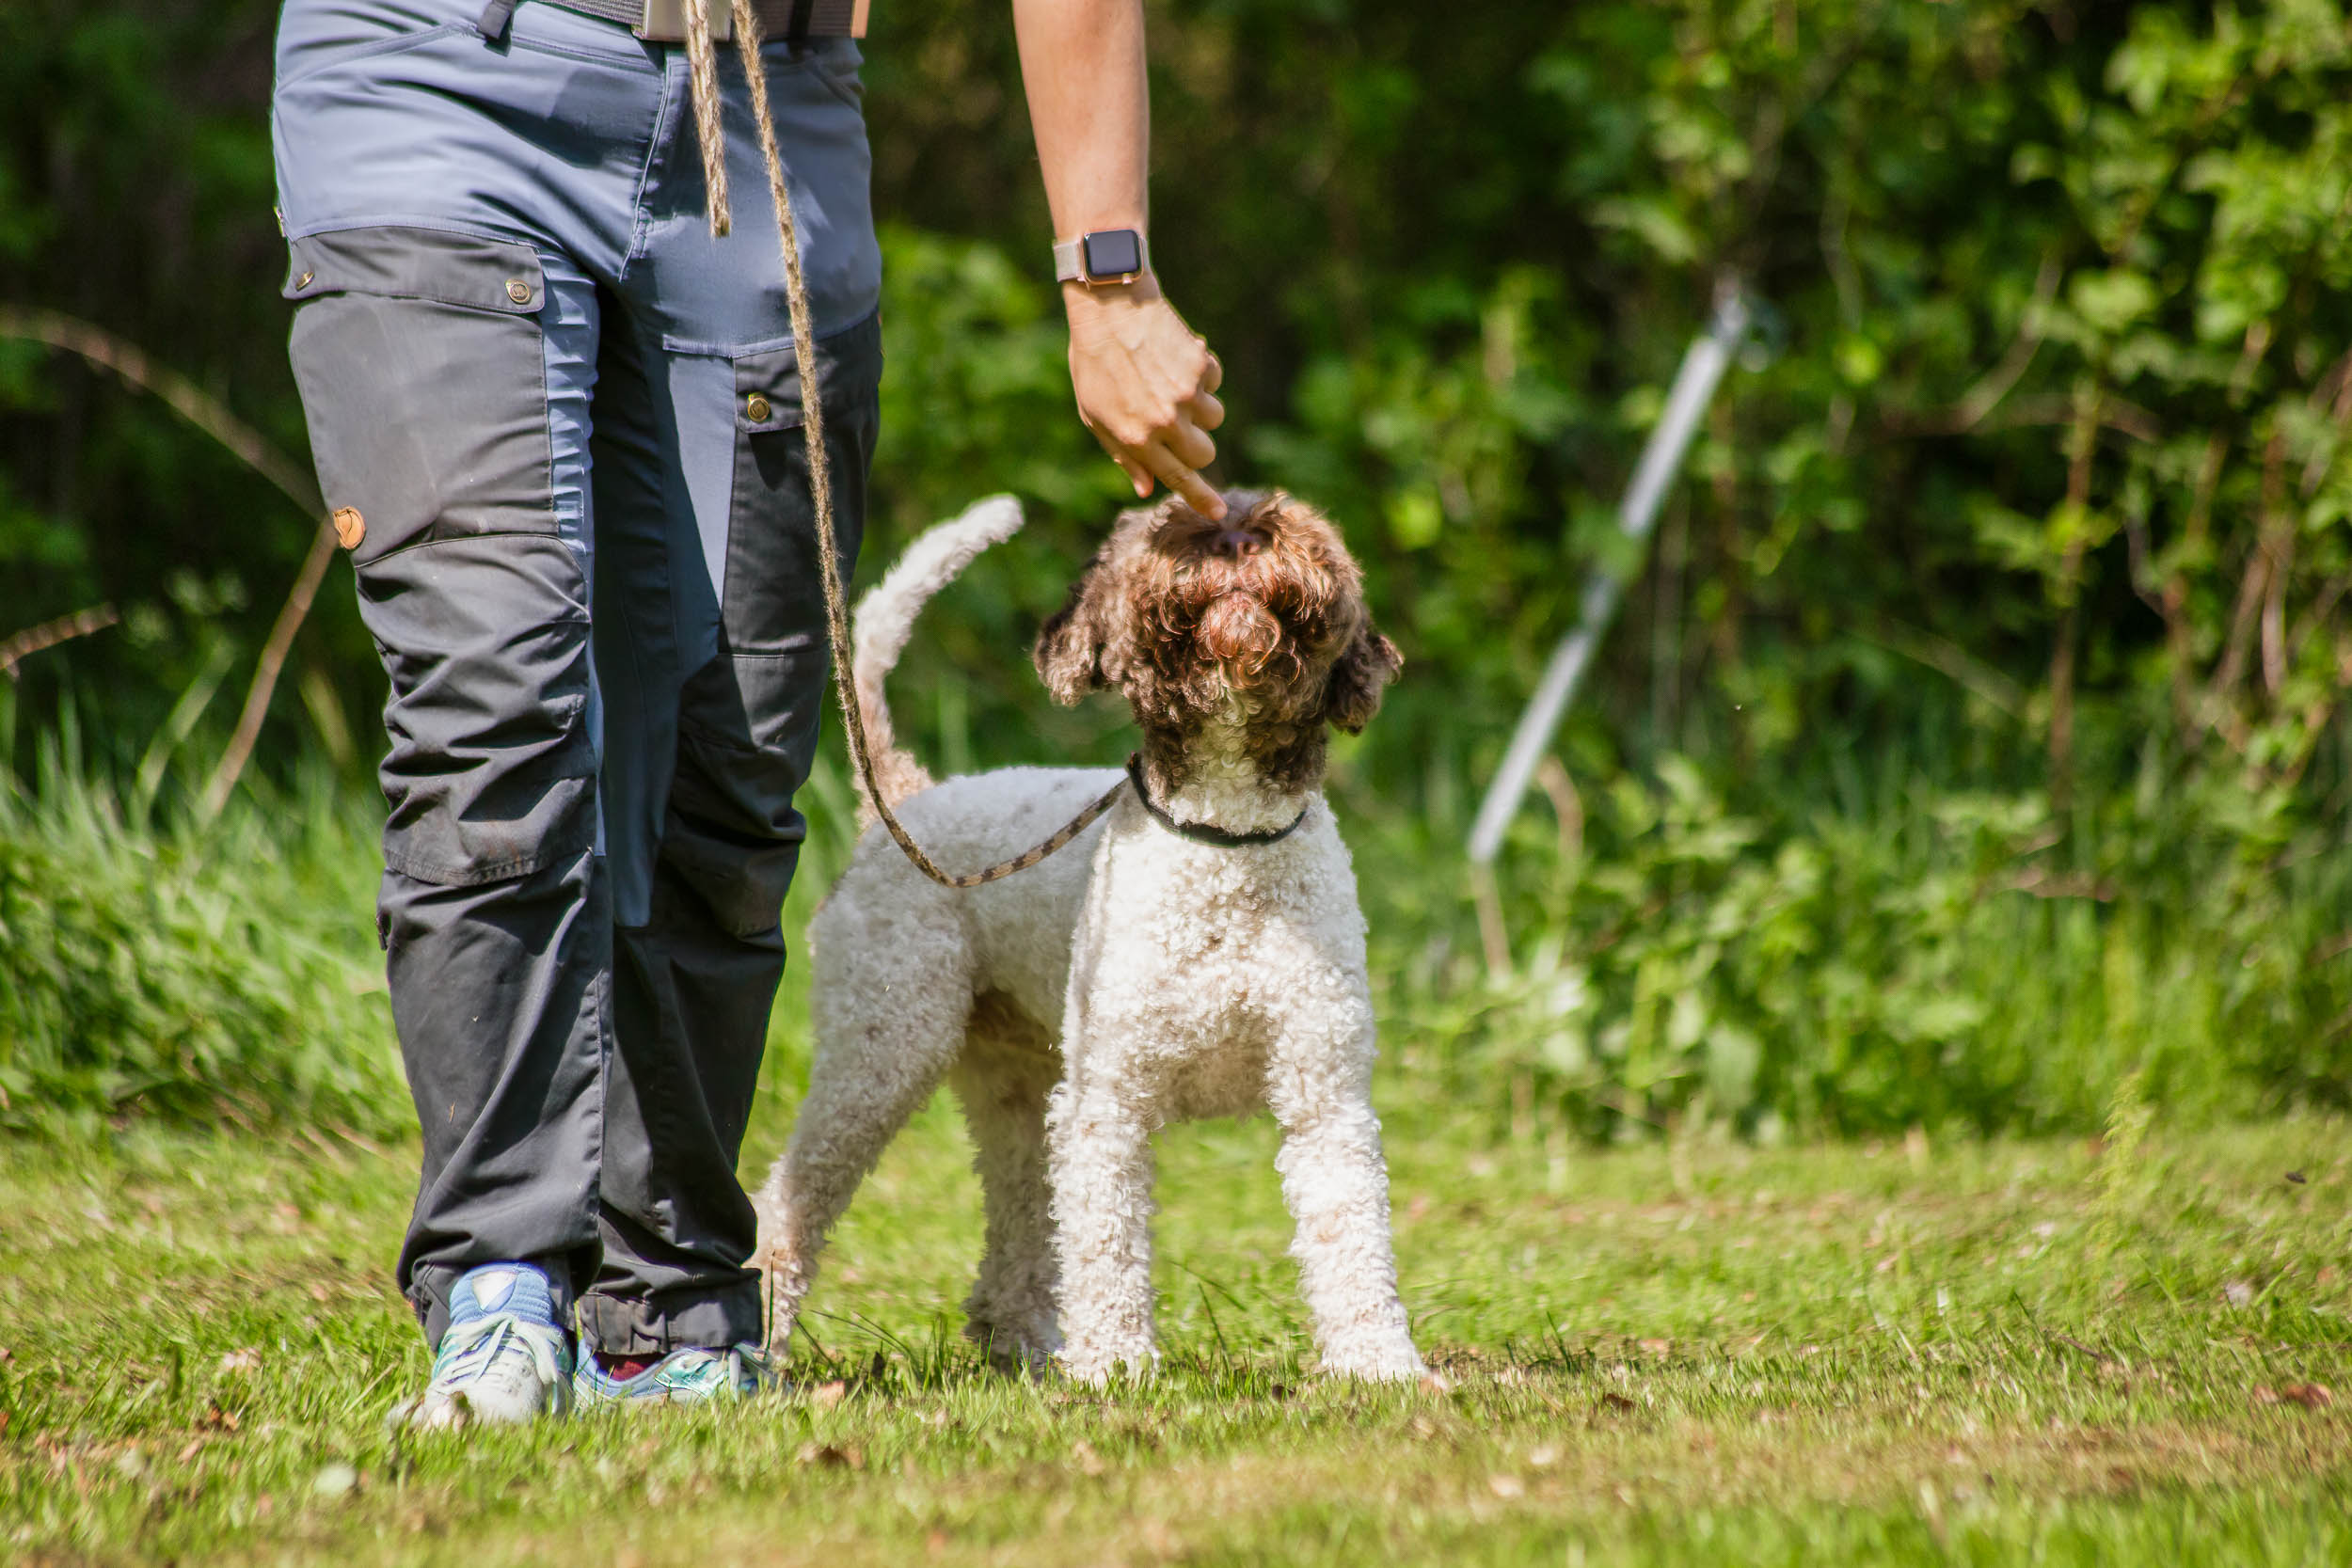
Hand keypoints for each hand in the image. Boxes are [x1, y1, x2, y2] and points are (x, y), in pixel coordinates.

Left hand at [1064, 275, 1227, 518]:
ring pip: (1214, 419)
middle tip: (1176, 424)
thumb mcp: (1094, 415)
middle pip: (1204, 454)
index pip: (1177, 479)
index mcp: (1135, 438)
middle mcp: (1164, 421)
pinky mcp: (1200, 367)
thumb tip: (1148, 488)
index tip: (1220, 513)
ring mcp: (1185, 394)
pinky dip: (1200, 374)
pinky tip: (1174, 357)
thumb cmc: (1094, 362)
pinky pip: (1214, 383)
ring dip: (1198, 407)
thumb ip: (1123, 454)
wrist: (1109, 306)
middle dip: (1195, 445)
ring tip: (1169, 382)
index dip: (1201, 498)